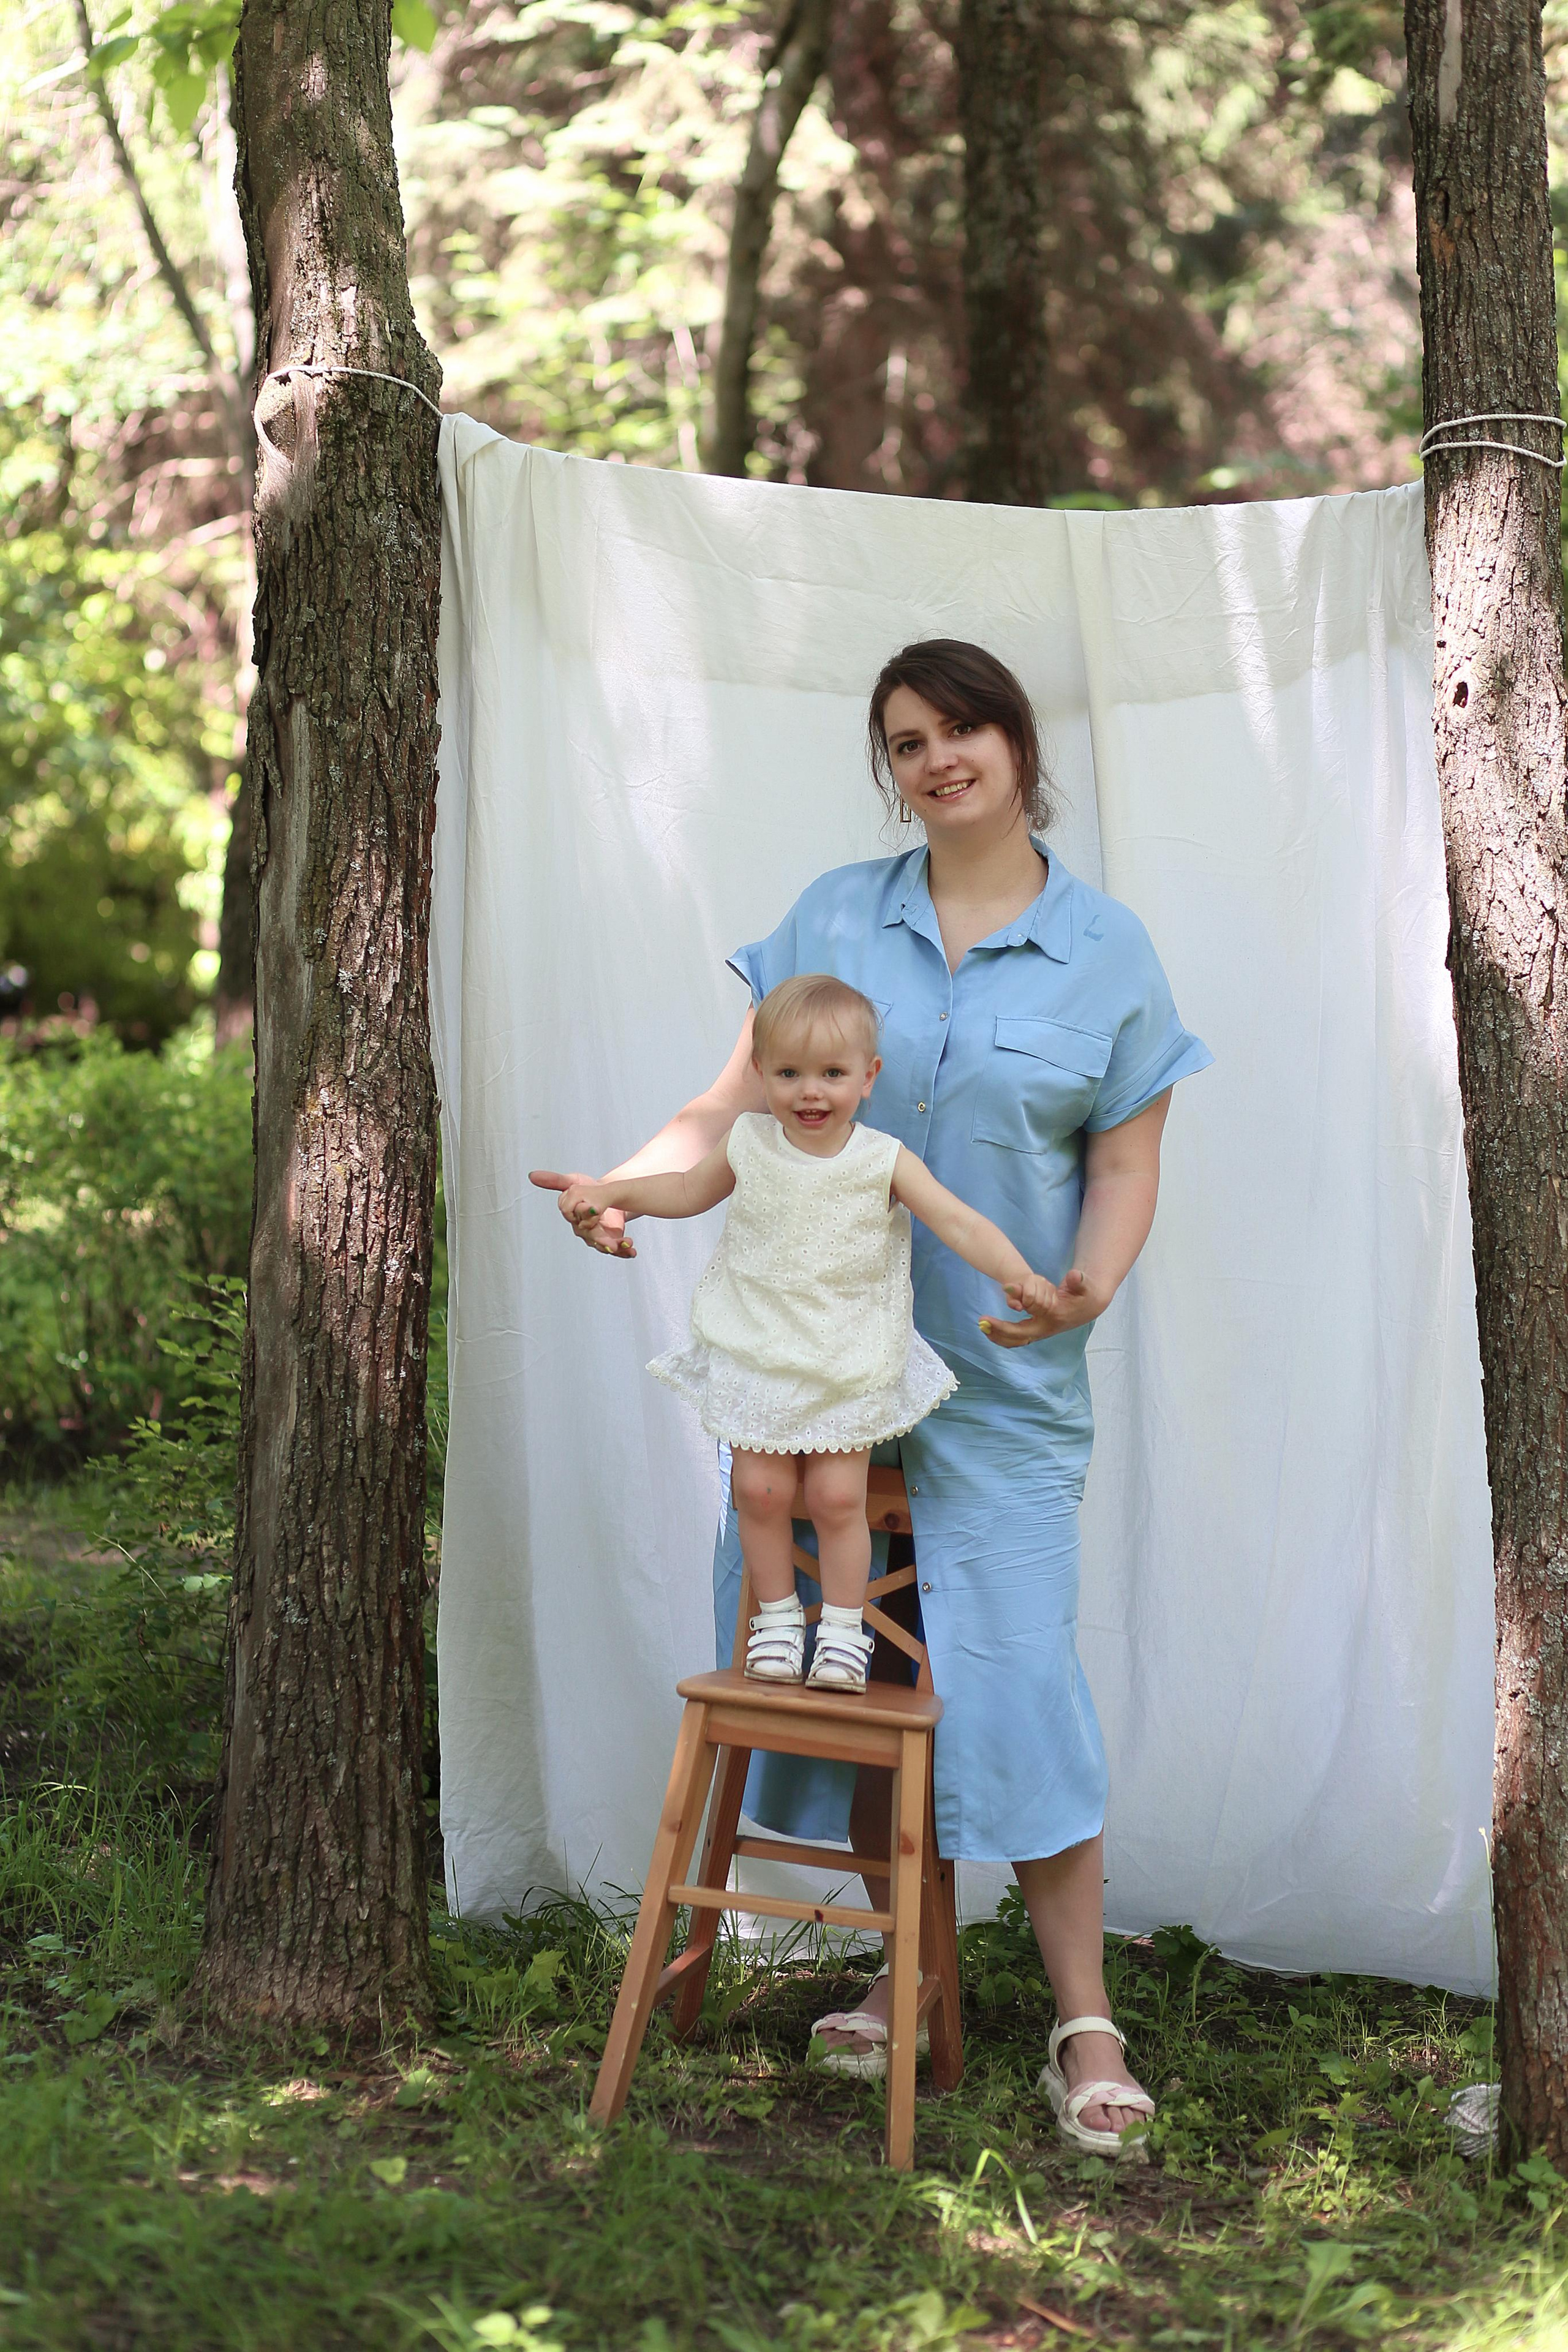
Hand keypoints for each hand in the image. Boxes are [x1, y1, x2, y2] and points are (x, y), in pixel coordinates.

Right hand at [528, 1169, 636, 1257]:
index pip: (576, 1219)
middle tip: (613, 1239)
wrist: (607, 1194)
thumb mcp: (572, 1181)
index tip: (596, 1207)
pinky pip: (618, 1250)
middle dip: (601, 1238)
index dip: (585, 1214)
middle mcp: (584, 1230)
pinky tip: (633, 1251)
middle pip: (591, 1237)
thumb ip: (554, 1181)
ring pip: (604, 1246)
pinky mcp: (612, 1240)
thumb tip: (531, 1175)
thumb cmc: (586, 1189)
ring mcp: (598, 1237)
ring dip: (615, 1247)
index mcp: (574, 1218)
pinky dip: (626, 1251)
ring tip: (626, 1243)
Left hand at [979, 1267, 1102, 1348]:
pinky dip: (1003, 1338)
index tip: (1005, 1287)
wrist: (1088, 1307)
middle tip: (982, 1320)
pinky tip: (990, 1331)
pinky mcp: (1036, 1333)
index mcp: (1054, 1315)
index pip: (1033, 1309)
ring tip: (982, 1326)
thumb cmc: (1084, 1294)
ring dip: (998, 1336)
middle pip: (1019, 1335)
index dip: (1018, 1297)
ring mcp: (1040, 1333)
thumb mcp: (1085, 1285)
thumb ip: (1079, 1281)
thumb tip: (1074, 1276)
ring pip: (1016, 1341)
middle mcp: (1045, 1328)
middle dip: (999, 1329)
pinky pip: (1016, 1340)